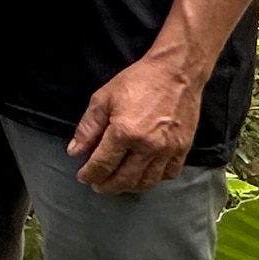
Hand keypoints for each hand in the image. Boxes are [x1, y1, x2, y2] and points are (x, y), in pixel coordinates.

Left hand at [69, 56, 200, 193]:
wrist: (175, 72)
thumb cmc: (137, 81)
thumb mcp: (103, 99)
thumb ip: (88, 128)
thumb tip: (74, 152)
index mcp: (124, 132)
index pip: (102, 164)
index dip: (90, 174)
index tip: (83, 177)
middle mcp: (147, 146)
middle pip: (124, 179)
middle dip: (107, 186)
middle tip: (98, 186)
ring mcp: (168, 149)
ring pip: (147, 181)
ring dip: (129, 187)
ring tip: (118, 184)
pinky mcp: (183, 148)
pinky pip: (169, 174)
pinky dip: (155, 179)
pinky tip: (144, 176)